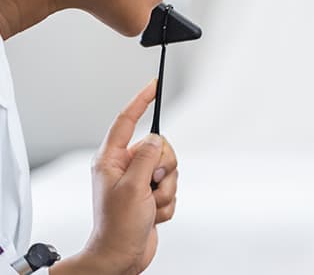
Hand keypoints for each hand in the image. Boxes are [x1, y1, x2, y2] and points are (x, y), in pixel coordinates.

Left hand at [82, 80, 178, 273]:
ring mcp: (140, 181)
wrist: (120, 258)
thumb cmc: (117, 227)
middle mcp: (126, 167)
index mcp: (111, 160)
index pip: (126, 121)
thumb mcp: (133, 187)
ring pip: (170, 168)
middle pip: (159, 146)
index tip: (153, 84)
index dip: (140, 100)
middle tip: (152, 185)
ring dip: (167, 189)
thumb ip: (147, 157)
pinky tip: (153, 214)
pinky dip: (168, 202)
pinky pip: (173, 187)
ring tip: (151, 205)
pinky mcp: (152, 194)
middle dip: (164, 169)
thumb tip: (155, 138)